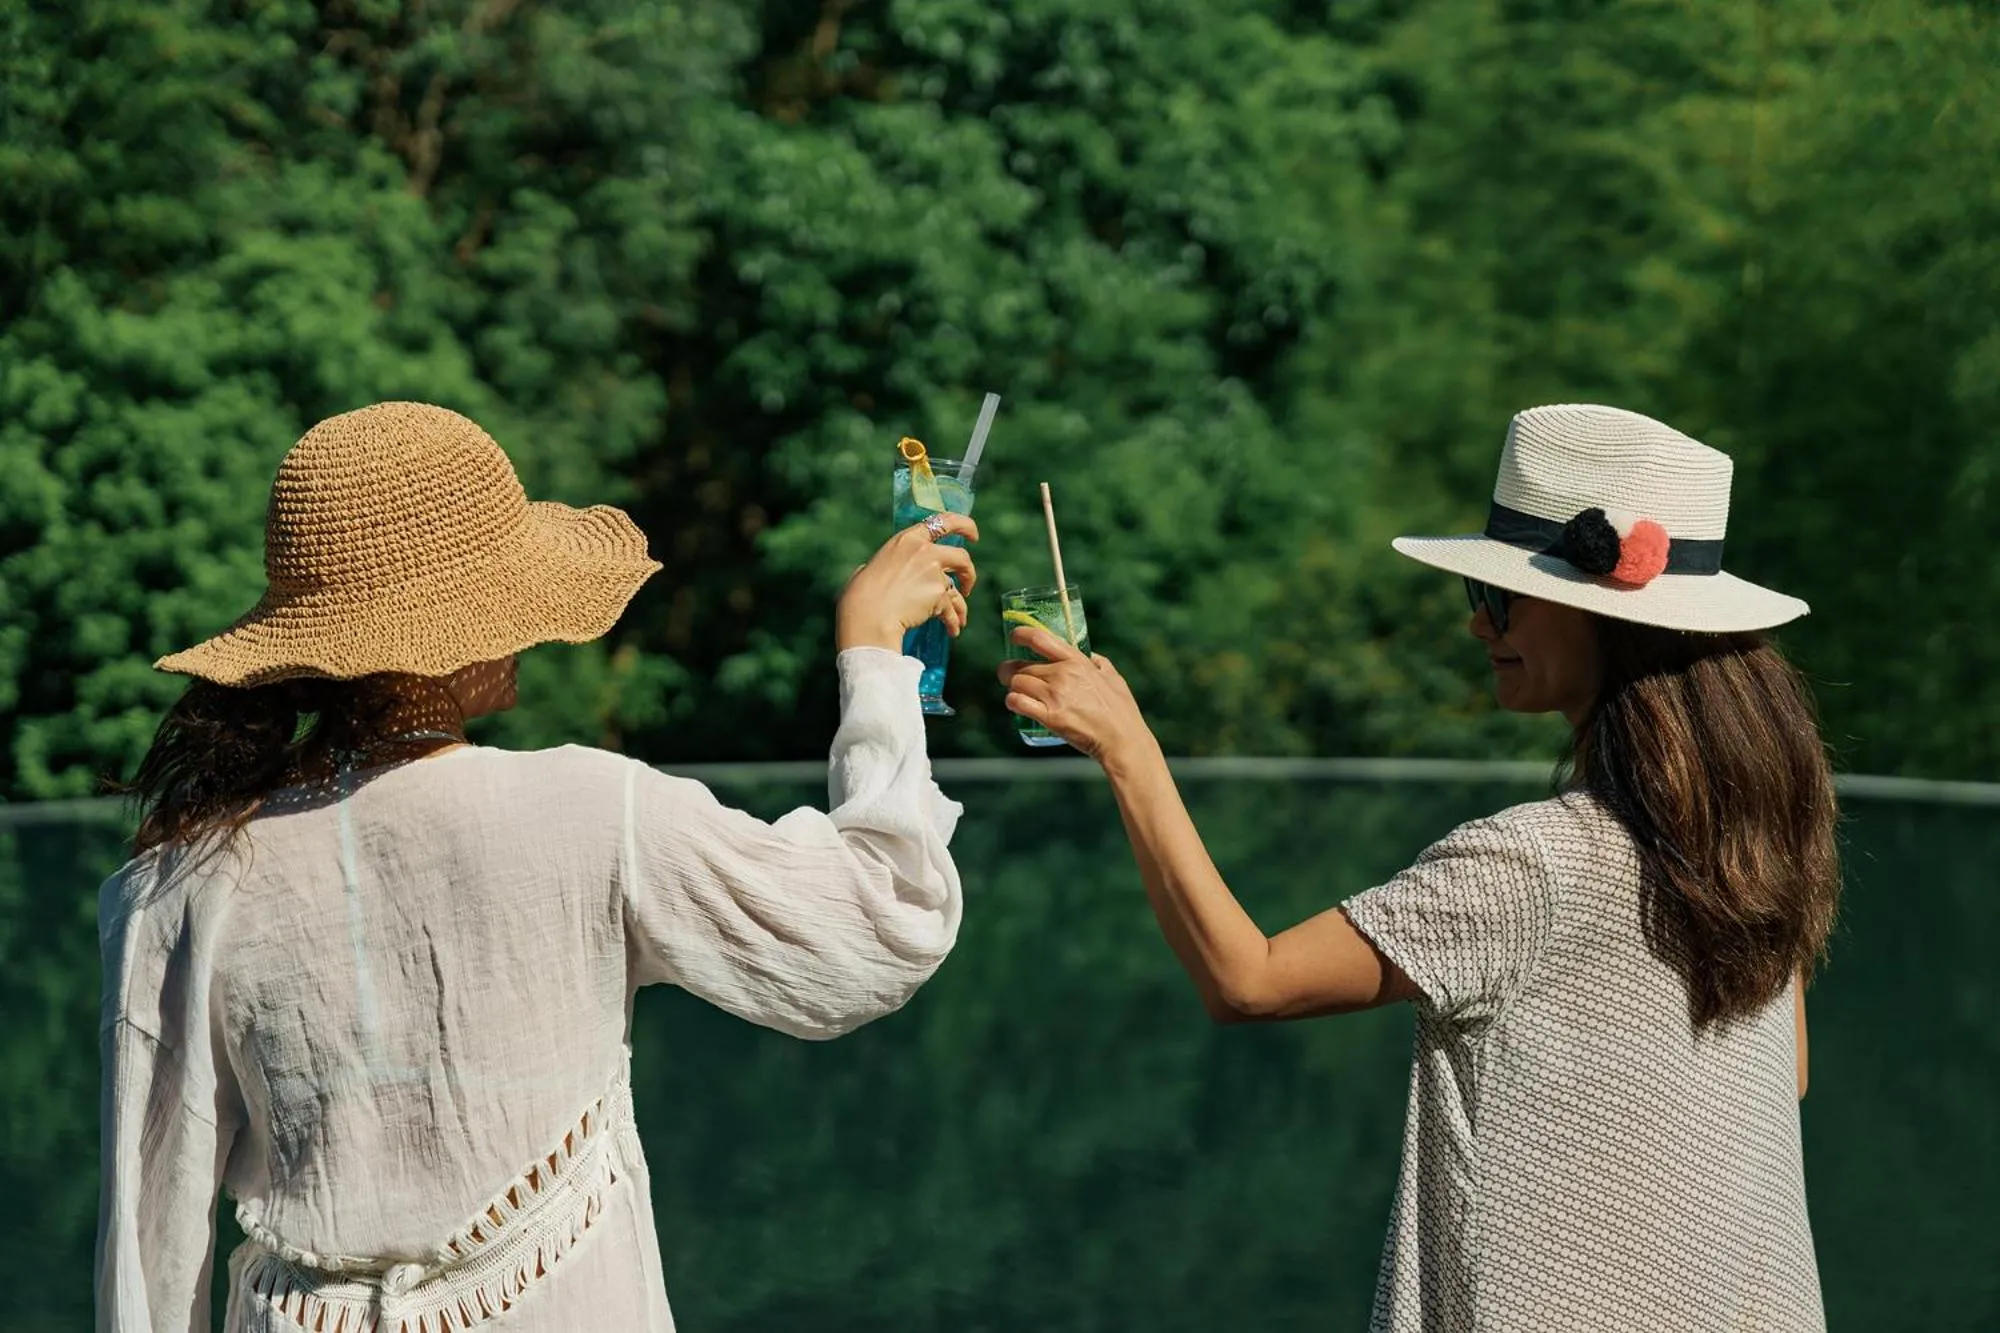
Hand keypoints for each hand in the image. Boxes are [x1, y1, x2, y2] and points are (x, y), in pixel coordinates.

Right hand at [836, 513, 979, 650]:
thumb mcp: (871, 568)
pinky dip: (954, 622)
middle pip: (961, 556)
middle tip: (968, 583)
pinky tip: (953, 631)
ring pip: (958, 587)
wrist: (868, 616)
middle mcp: (924, 551)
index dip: (964, 525)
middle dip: (969, 571)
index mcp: (906, 539)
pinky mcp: (939, 595)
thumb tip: (881, 571)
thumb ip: (886, 565)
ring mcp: (934, 572)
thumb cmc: (861, 596)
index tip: (973, 535)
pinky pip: (951, 610)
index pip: (943, 522)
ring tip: (961, 615)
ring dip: (962, 602)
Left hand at [997, 625, 1154, 763]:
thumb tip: (1090, 656)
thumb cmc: (1121, 710)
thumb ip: (1099, 663)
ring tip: (1016, 692)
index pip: (1039, 638)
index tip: (1014, 637)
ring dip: (1012, 687)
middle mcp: (1062, 674)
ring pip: (1017, 683)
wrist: (1122, 740)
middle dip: (1010, 670)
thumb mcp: (1114, 677)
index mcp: (1076, 661)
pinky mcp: (1049, 717)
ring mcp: (1054, 696)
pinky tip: (1015, 704)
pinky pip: (1017, 703)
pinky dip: (1012, 702)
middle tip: (1008, 675)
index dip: (1021, 634)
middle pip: (1021, 665)